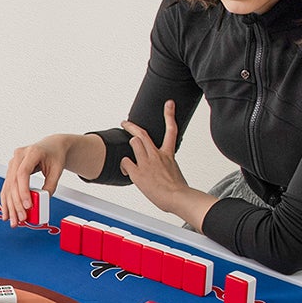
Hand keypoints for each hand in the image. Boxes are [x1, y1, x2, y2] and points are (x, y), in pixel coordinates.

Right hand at [1, 133, 79, 225]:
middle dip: (16, 203)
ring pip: (7, 187)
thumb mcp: (57, 170)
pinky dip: (6, 201)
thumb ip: (50, 185)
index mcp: (31, 152)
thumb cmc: (55, 155)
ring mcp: (12, 163)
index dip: (23, 191)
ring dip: (9, 206)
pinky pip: (7, 188)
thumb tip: (41, 202)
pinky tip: (7, 213)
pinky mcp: (11, 171)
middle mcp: (18, 156)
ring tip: (13, 220)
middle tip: (21, 218)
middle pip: (13, 182)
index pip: (23, 173)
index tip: (28, 206)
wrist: (52, 146)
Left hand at [120, 100, 195, 215]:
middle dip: (131, 126)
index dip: (169, 115)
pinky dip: (123, 165)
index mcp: (168, 154)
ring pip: (134, 143)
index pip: (171, 130)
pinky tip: (126, 170)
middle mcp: (157, 155)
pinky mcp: (138, 173)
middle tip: (125, 123)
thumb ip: (166, 165)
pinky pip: (125, 162)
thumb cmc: (178, 189)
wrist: (178, 197)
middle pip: (142, 134)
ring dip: (129, 146)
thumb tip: (161, 169)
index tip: (169, 104)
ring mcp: (147, 162)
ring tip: (128, 153)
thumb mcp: (175, 171)